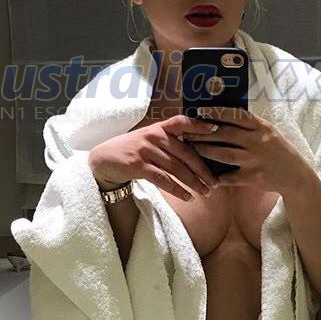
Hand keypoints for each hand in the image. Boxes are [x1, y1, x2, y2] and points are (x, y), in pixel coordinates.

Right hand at [87, 114, 221, 201]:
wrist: (104, 159)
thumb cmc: (133, 150)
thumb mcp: (149, 139)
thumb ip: (169, 141)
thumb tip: (196, 151)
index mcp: (159, 128)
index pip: (181, 122)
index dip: (199, 125)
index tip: (216, 129)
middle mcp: (154, 136)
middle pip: (185, 152)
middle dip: (203, 169)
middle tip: (216, 182)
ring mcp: (146, 150)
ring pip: (176, 168)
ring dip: (193, 182)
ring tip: (205, 192)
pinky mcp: (138, 165)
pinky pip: (163, 179)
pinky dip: (177, 189)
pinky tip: (187, 197)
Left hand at [181, 106, 305, 193]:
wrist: (295, 175)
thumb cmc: (277, 150)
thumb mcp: (269, 132)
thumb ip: (250, 125)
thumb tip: (222, 115)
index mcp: (262, 127)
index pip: (237, 115)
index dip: (217, 112)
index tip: (200, 110)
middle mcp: (258, 141)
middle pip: (226, 134)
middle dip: (204, 133)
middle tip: (188, 132)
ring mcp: (255, 160)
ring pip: (224, 154)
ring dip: (206, 151)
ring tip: (193, 148)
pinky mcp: (253, 177)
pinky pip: (230, 176)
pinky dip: (217, 176)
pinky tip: (206, 174)